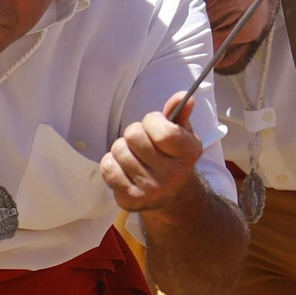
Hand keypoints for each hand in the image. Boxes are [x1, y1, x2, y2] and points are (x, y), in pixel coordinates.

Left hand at [101, 91, 204, 213]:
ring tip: (134, 157)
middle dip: (135, 134)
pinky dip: (112, 164)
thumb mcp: (182, 134)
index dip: (152, 121)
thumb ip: (179, 113)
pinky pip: (107, 167)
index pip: (162, 130)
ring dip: (122, 149)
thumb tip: (183, 95)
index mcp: (188, 154)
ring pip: (118, 149)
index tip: (155, 125)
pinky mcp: (129, 199)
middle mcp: (172, 175)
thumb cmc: (172, 158)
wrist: (171, 197)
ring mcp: (150, 189)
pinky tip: (125, 169)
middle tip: (143, 143)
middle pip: (133, 135)